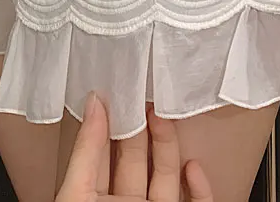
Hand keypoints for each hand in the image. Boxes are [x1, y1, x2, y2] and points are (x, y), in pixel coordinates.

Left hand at [56, 94, 212, 201]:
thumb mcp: (77, 193)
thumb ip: (86, 151)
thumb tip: (94, 101)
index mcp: (94, 197)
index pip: (104, 153)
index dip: (113, 121)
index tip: (121, 90)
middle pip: (138, 160)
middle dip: (143, 125)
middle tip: (146, 94)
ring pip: (168, 177)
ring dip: (169, 146)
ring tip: (165, 115)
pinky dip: (202, 188)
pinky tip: (193, 166)